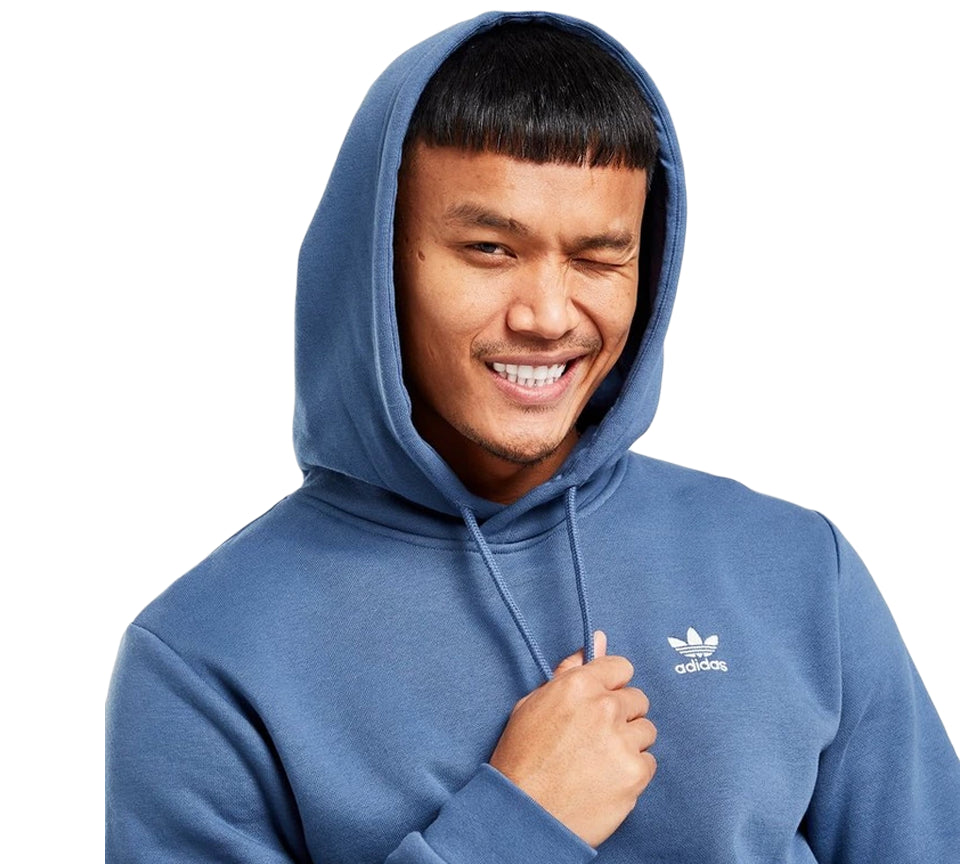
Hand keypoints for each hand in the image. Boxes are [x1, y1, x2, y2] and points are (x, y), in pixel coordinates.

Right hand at [488, 630, 656, 847]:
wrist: (524, 814)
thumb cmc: (522, 757)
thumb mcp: (533, 704)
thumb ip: (569, 671)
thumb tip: (598, 640)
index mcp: (578, 685)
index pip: (620, 667)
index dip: (612, 685)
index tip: (603, 699)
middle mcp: (604, 707)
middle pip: (637, 699)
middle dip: (621, 715)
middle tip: (596, 737)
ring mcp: (622, 741)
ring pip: (646, 730)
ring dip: (629, 742)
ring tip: (600, 760)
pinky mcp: (636, 773)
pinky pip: (649, 761)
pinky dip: (632, 770)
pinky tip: (607, 778)